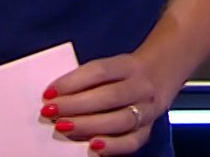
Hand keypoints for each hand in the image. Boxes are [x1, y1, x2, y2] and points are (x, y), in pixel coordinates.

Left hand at [41, 54, 171, 154]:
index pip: (100, 71)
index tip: (48, 93)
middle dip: (76, 105)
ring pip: (120, 120)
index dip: (72, 82)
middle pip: (110, 96)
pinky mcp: (149, 129)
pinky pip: (132, 141)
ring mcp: (148, 109)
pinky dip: (113, 146)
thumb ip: (88, 79)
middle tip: (49, 112)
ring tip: (63, 127)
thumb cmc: (124, 73)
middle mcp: (142, 86)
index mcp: (129, 65)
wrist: (161, 73)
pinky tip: (93, 146)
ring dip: (89, 125)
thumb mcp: (111, 66)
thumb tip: (56, 97)